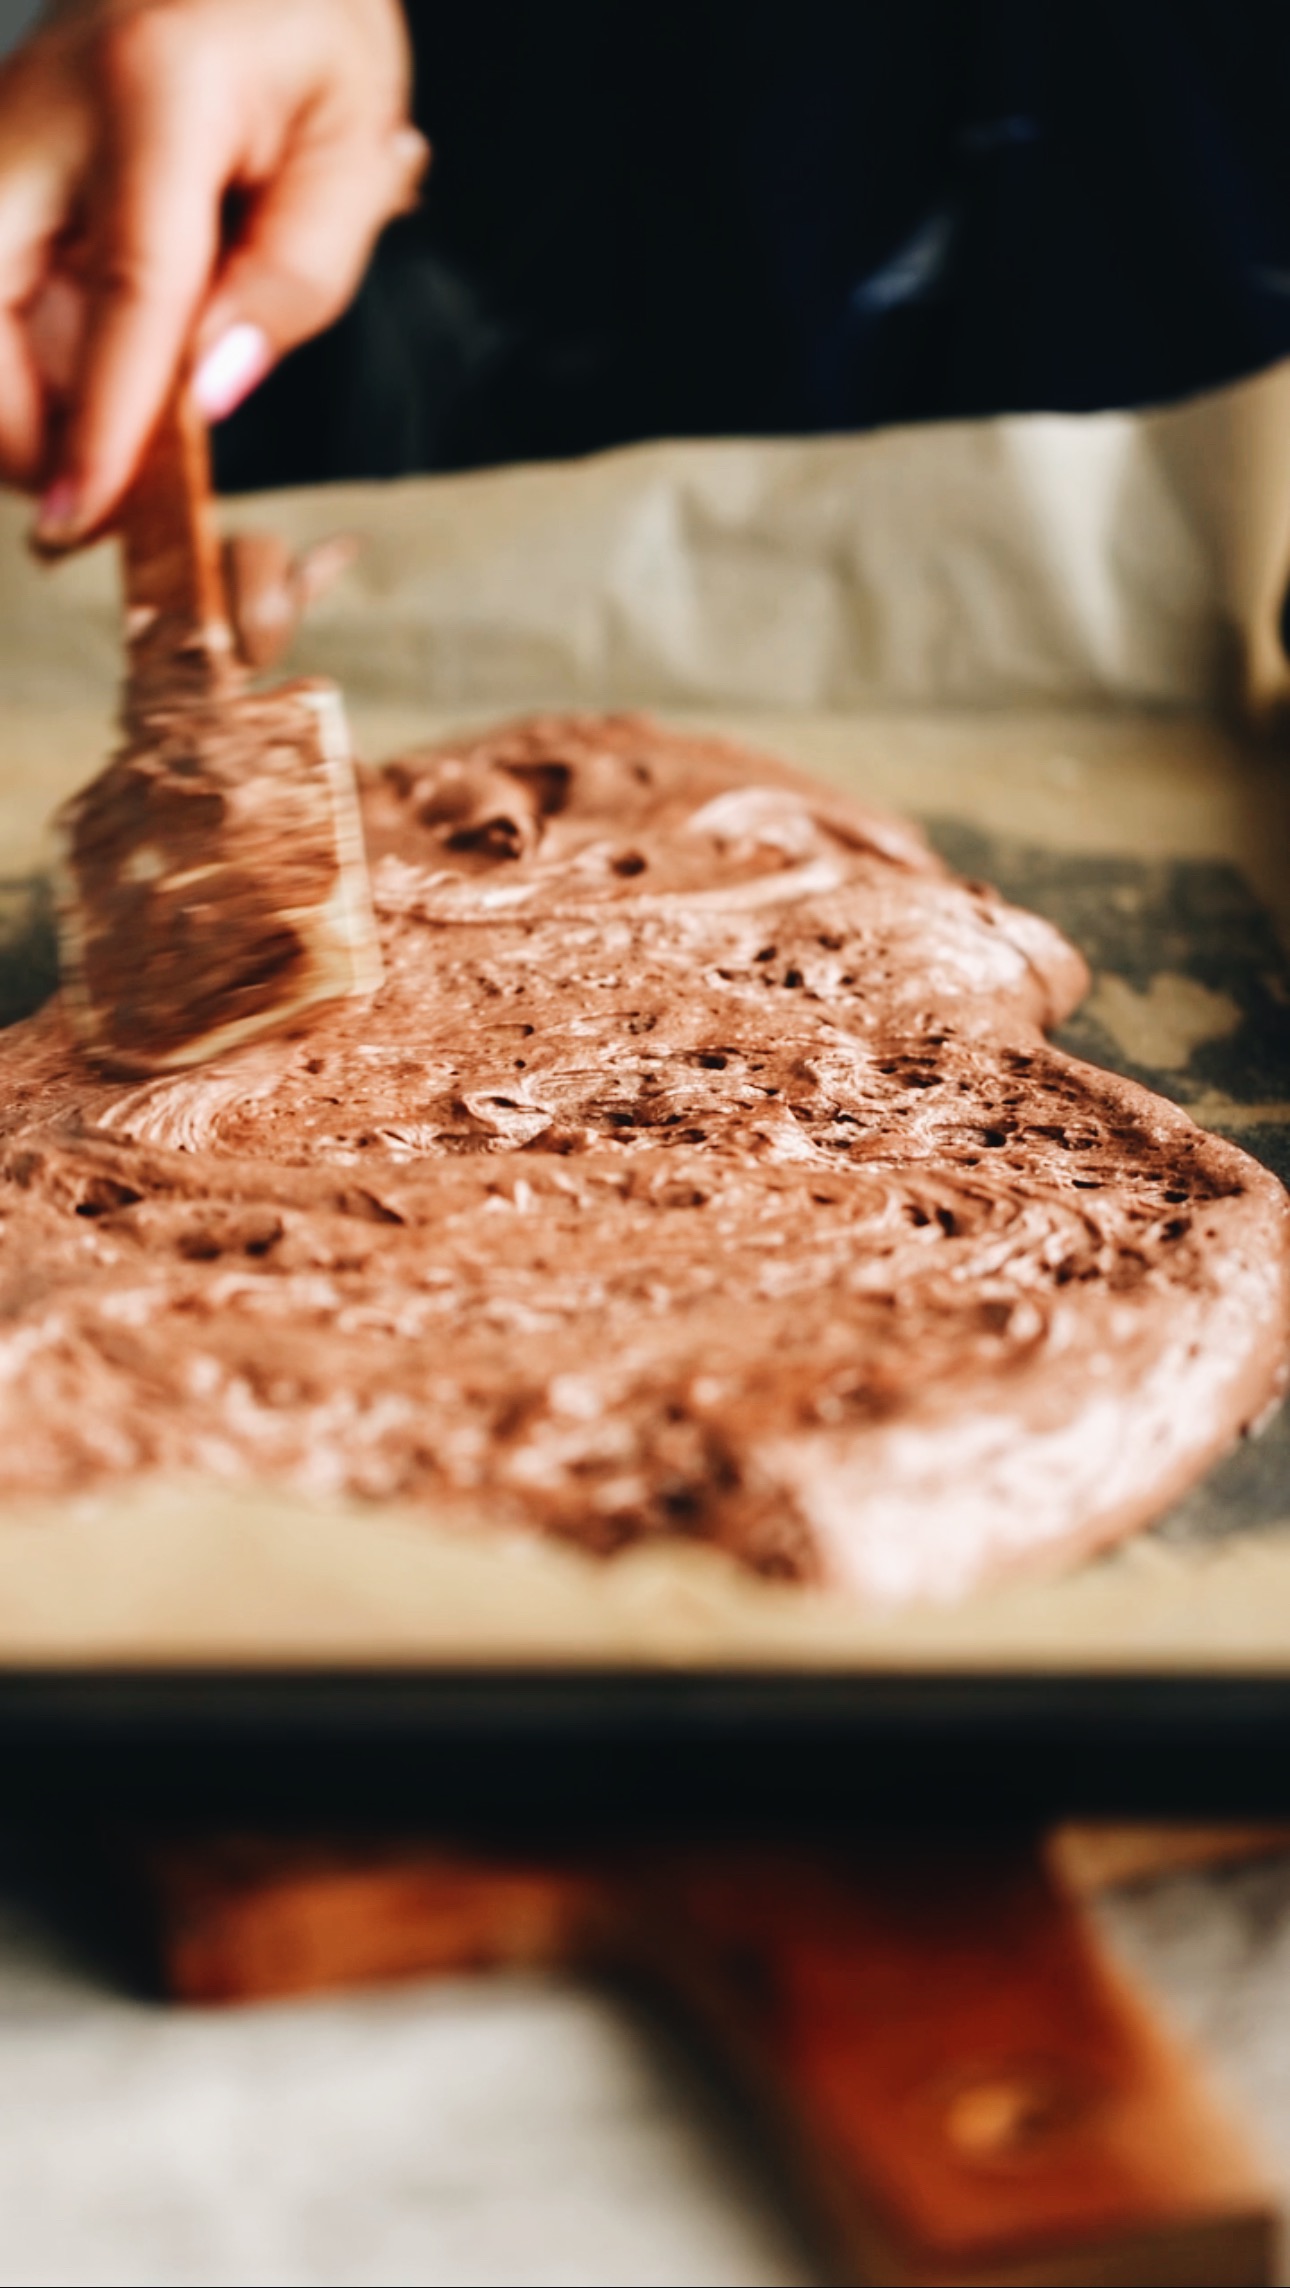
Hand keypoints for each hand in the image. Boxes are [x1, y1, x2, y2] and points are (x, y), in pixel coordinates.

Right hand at [0, 0, 425, 549]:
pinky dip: (34, 361)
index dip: (106, 419)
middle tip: (102, 495)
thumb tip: (209, 393)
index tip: (82, 515)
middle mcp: (43, 109)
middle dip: (23, 426)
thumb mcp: (349, 145)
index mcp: (156, 93)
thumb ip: (294, 277)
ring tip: (113, 433)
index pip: (131, 288)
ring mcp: (1, 136)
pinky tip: (99, 375)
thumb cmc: (302, 29)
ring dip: (29, 401)